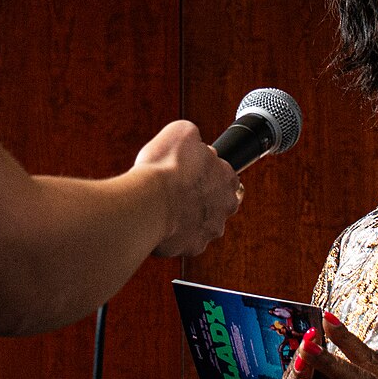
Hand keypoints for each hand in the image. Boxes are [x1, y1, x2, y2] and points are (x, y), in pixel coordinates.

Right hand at [135, 120, 241, 256]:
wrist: (151, 201)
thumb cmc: (165, 167)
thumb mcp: (182, 131)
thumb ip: (194, 137)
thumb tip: (193, 139)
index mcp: (227, 177)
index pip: (226, 174)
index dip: (207, 171)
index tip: (193, 171)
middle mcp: (225, 205)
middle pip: (218, 201)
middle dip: (202, 197)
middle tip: (180, 190)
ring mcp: (211, 229)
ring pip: (203, 223)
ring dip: (189, 217)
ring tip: (168, 208)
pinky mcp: (193, 247)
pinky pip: (186, 240)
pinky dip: (176, 234)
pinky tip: (163, 222)